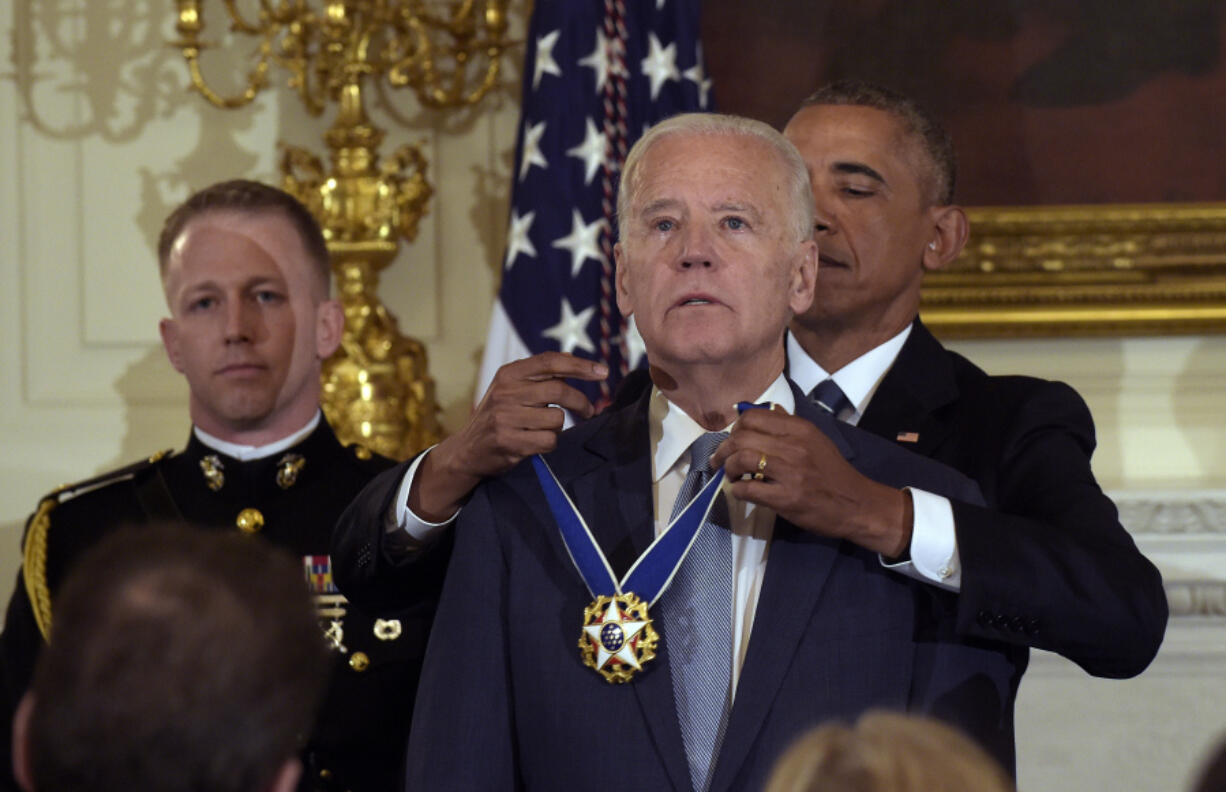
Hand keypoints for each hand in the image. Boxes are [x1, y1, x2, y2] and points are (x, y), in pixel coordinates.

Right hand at [410, 352, 607, 520]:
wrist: (467, 449)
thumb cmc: (498, 415)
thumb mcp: (511, 388)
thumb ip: (538, 375)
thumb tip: (573, 360)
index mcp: (509, 374)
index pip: (550, 362)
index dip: (580, 365)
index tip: (603, 372)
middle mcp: (506, 392)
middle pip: (559, 390)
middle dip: (580, 402)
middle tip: (589, 411)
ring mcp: (505, 417)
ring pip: (556, 419)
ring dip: (558, 427)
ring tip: (543, 429)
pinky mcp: (508, 440)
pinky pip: (549, 441)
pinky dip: (550, 443)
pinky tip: (535, 443)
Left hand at [709, 407, 912, 557]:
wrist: (856, 504)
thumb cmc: (832, 472)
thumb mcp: (816, 439)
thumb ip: (790, 424)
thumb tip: (766, 410)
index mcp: (800, 429)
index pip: (753, 417)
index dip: (735, 428)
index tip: (733, 440)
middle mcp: (794, 446)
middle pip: (742, 437)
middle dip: (724, 449)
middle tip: (721, 460)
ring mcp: (790, 472)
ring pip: (741, 459)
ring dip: (728, 468)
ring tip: (730, 476)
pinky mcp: (786, 498)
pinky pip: (748, 489)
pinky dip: (737, 490)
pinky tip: (740, 491)